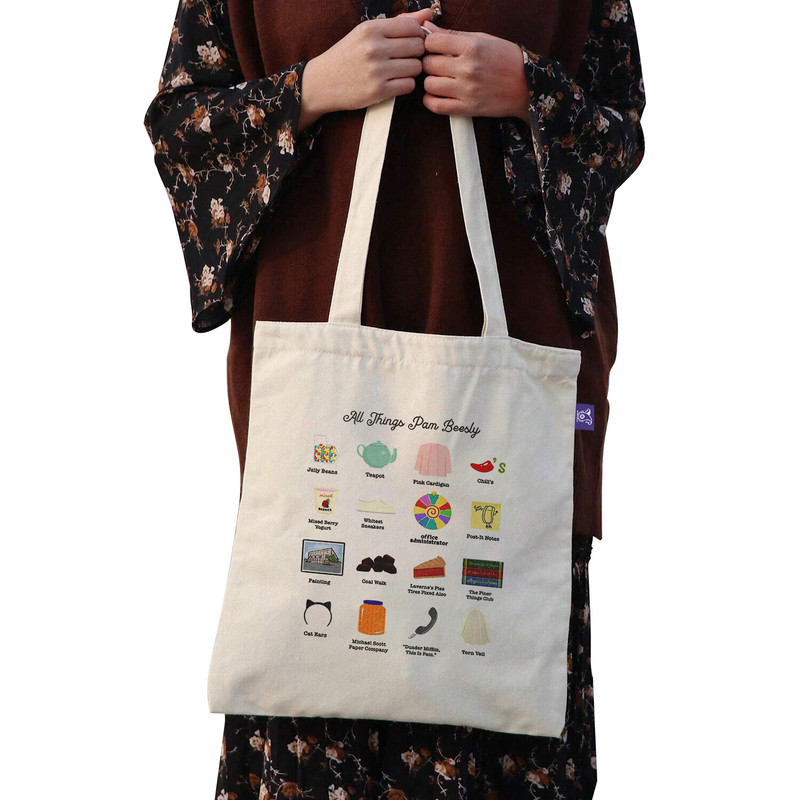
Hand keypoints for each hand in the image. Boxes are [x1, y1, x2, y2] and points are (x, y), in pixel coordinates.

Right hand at [299, 9, 432, 129]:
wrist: (322, 83)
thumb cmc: (347, 56)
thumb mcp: (367, 33)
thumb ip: (398, 23)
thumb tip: (428, 14)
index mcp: (371, 29)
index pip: (412, 26)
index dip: (417, 35)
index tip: (410, 42)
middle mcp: (374, 48)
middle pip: (418, 47)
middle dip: (416, 53)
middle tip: (405, 58)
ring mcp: (376, 70)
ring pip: (416, 67)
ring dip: (412, 70)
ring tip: (398, 71)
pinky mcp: (378, 91)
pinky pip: (409, 85)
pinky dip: (406, 85)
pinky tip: (395, 83)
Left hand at [420, 21, 529, 124]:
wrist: (527, 86)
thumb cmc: (506, 59)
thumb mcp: (482, 39)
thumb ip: (453, 34)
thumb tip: (426, 27)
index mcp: (472, 47)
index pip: (432, 42)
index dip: (430, 44)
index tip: (435, 48)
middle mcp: (468, 68)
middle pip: (429, 64)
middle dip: (430, 63)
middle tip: (438, 65)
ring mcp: (467, 90)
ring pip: (429, 84)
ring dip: (430, 82)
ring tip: (439, 80)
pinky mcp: (468, 108)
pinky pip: (437, 106)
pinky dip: (430, 101)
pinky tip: (436, 95)